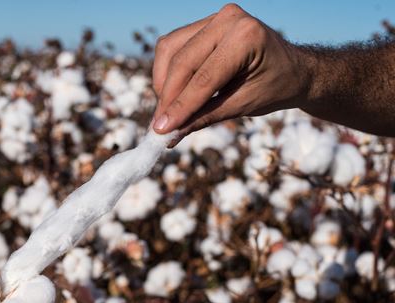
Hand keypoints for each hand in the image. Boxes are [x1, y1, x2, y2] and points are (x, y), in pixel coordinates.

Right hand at [152, 3, 309, 142]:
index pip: (204, 77)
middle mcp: (229, 19)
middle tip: (159, 126)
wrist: (293, 69)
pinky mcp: (203, 23)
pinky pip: (172, 46)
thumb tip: (169, 135)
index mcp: (247, 37)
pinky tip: (171, 92)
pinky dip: (167, 71)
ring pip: (170, 51)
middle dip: (168, 97)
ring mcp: (214, 17)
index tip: (160, 130)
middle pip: (182, 62)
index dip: (180, 106)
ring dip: (163, 83)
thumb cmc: (274, 87)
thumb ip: (204, 117)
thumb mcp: (243, 106)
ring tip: (167, 111)